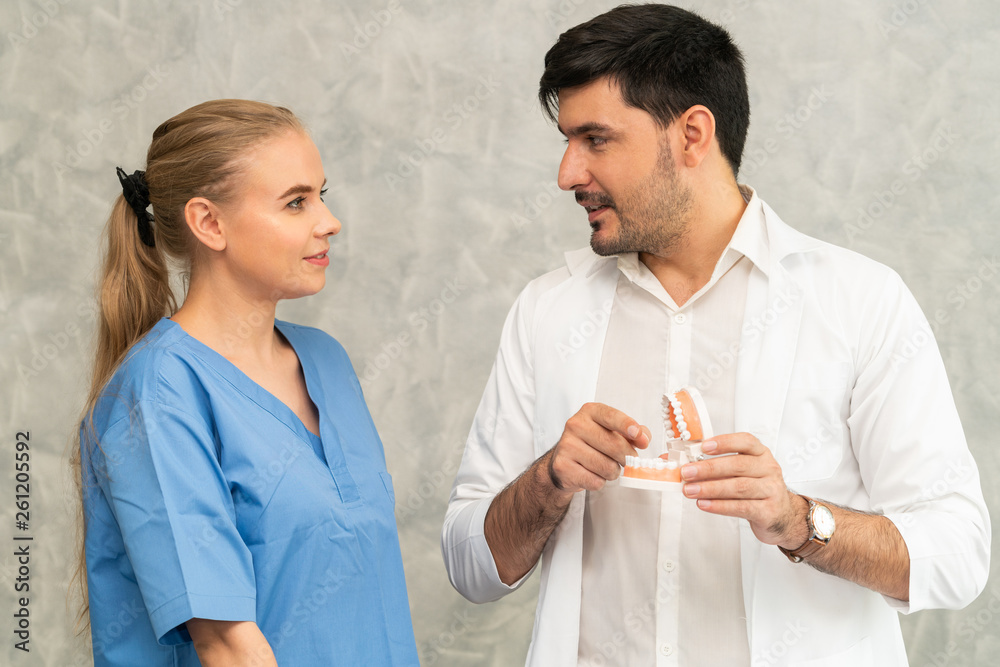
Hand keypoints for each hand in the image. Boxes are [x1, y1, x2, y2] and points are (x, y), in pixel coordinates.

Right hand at [547, 403, 650, 496]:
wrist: (565, 459)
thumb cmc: (593, 443)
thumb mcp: (613, 430)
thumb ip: (634, 432)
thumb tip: (644, 439)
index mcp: (590, 411)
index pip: (611, 416)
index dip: (627, 426)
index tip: (638, 436)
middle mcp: (576, 425)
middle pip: (615, 445)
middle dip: (627, 457)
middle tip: (626, 460)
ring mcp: (567, 445)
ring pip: (607, 467)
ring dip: (613, 472)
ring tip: (605, 466)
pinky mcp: (562, 466)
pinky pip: (595, 481)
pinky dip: (600, 482)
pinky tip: (592, 474)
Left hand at [679, 433, 807, 546]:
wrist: (782, 517)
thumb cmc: (755, 489)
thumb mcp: (741, 472)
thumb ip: (713, 465)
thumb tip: (673, 461)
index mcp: (761, 453)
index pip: (746, 441)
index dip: (724, 442)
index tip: (703, 446)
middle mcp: (769, 468)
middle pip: (738, 465)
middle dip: (708, 468)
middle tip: (686, 472)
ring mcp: (771, 490)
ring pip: (739, 487)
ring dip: (710, 488)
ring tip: (689, 490)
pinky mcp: (768, 511)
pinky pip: (741, 507)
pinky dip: (719, 506)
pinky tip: (703, 504)